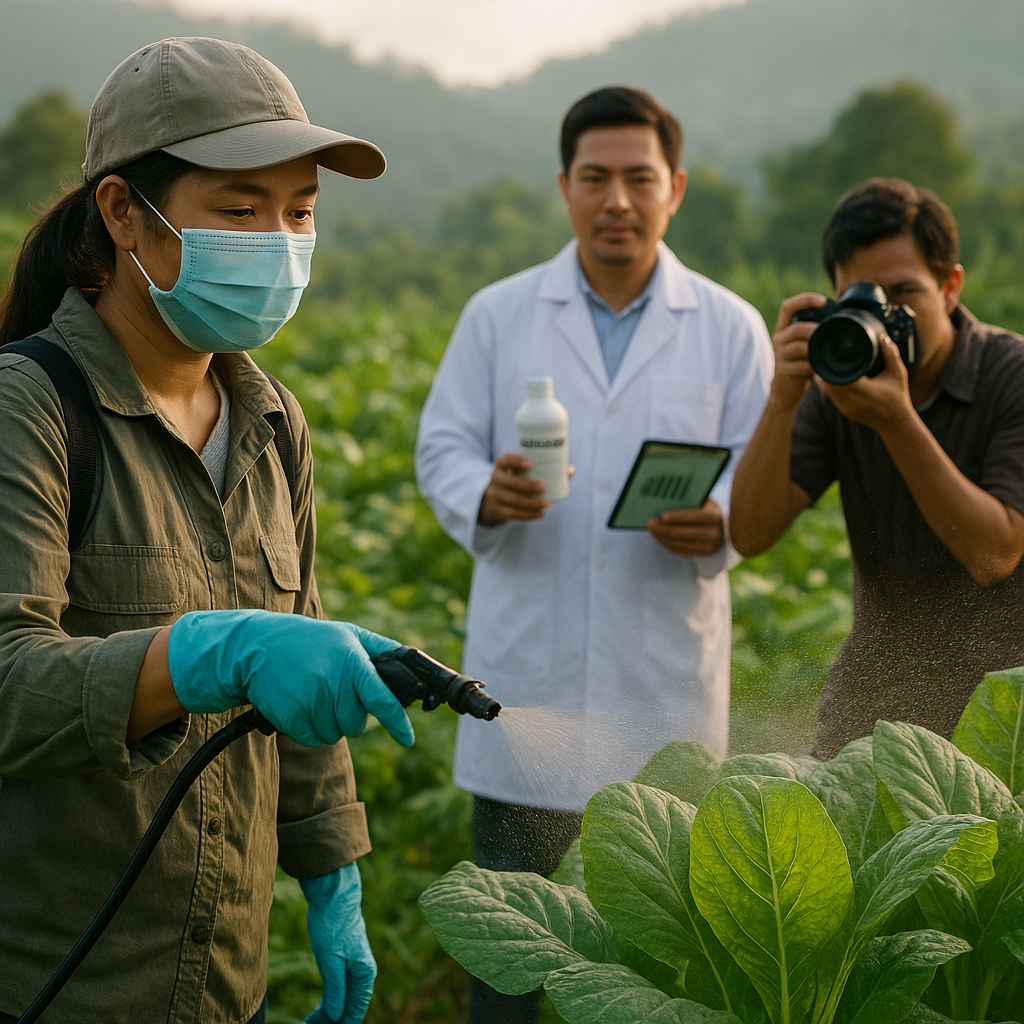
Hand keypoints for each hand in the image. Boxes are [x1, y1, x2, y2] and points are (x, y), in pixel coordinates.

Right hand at [166, 610, 414, 746]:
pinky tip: (299, 704)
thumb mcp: (347, 634)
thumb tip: (414, 668)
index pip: (381, 698)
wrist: (257, 646)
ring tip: (313, 694)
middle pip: (356, 724)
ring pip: (335, 734)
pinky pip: (313, 739)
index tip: (408, 738)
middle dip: (350, 715)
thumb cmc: (310, 641)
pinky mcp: (291, 716)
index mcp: (351, 661)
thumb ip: (381, 649)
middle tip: (334, 693)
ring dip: (328, 722)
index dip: (397, 722)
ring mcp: (310, 700)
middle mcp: (332, 682)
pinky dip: (309, 729)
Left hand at [300, 863, 375, 1023]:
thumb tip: (337, 1017)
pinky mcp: (344, 963)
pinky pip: (339, 991)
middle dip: (329, 1023)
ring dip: (327, 1017)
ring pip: (342, 1002)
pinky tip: (316, 1012)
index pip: (354, 1012)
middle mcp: (363, 974)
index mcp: (364, 974)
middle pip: (348, 1009)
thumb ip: (335, 990)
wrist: (333, 896)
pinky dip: (328, 1004)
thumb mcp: (330, 960)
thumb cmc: (333, 925)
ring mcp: (354, 969)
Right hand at [478, 451, 547, 524]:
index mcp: (501, 464)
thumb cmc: (515, 480)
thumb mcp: (519, 471)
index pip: (505, 460)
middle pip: (510, 482)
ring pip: (514, 500)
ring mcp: (495, 495)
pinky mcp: (498, 510)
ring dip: (532, 503)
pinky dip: (529, 514)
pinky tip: (540, 513)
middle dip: (527, 485)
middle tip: (543, 487)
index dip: (516, 461)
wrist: (492, 499)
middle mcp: (495, 478)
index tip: (530, 464)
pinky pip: (514, 513)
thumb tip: (569, 470)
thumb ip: (542, 468)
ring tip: (547, 504)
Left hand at [646, 499, 724, 557]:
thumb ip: (689, 499)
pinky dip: (667, 543)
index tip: (662, 515)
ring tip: (651, 529)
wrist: (722, 524)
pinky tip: (658, 536)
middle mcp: (715, 534)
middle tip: (649, 523)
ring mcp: (709, 547)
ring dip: (663, 537)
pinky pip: (680, 551)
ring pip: (681, 544)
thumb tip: (665, 497)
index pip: (697, 517)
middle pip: (685, 533)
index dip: (680, 517)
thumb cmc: (706, 507)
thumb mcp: (703, 500)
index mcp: (716, 516)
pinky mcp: (701, 555)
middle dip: (665, 529)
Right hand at [768, 293, 826, 411]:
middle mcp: (778, 340)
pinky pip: (803, 366)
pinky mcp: (784, 373)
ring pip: (800, 347)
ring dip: (818, 349)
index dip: (804, 300)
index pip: (788, 307)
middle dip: (816, 330)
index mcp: (783, 330)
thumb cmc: (799, 366)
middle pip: (797, 328)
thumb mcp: (803, 346)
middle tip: (833, 334)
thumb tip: (842, 319)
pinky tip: (824, 369)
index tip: (823, 300)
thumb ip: (814, 333)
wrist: (784, 393)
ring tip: (830, 352)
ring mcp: (779, 357)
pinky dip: (816, 367)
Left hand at [817, 335, 914, 433]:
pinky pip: (831, 396)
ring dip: (827, 377)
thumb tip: (883, 338)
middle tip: (826, 354)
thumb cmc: (898, 396)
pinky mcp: (843, 411)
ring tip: (826, 363)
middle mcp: (852, 400)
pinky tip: (829, 376)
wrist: (894, 423)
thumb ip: (891, 355)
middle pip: (830, 382)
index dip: (833, 365)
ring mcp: (845, 407)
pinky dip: (829, 386)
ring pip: (828, 389)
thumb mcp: (898, 374)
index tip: (832, 353)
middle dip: (827, 369)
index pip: (840, 376)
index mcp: (864, 390)